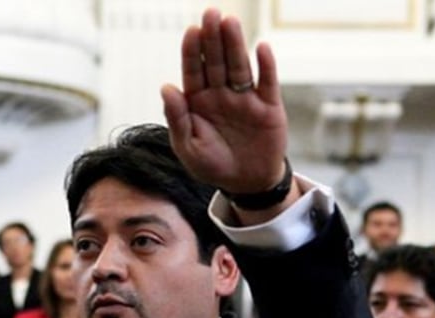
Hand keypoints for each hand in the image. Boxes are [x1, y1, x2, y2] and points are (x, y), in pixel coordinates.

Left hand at [161, 9, 293, 203]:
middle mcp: (221, 94)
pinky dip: (266, 66)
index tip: (191, 31)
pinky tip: (262, 48)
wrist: (245, 183)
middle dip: (213, 38)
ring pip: (240, 66)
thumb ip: (176, 118)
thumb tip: (166, 86)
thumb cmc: (212, 165)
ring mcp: (245, 97)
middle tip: (210, 13)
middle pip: (217, 62)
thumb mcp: (188, 148)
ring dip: (236, 44)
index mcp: (198, 102)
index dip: (192, 52)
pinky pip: (267, 82)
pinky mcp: (268, 106)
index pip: (194, 71)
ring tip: (230, 22)